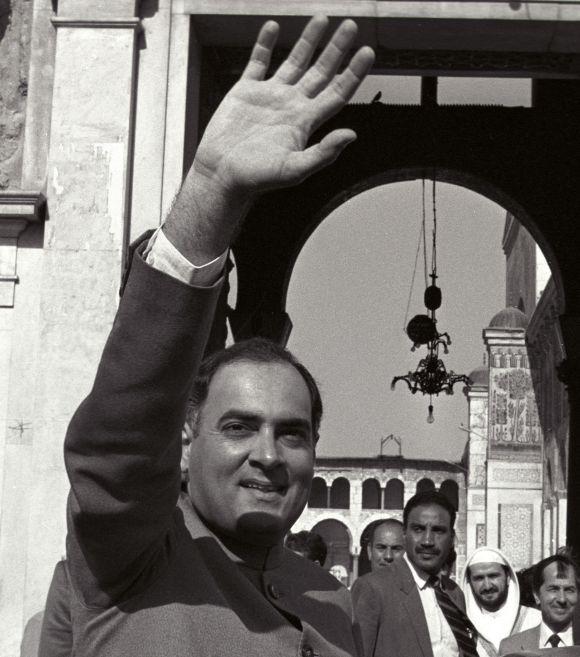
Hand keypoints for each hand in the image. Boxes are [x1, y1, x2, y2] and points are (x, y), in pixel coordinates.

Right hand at [193, 16, 374, 196]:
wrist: (221, 175)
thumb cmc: (256, 178)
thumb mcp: (294, 169)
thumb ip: (323, 153)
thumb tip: (352, 134)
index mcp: (305, 122)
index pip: (337, 92)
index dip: (353, 73)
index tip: (367, 51)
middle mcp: (291, 106)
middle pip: (321, 72)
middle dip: (336, 49)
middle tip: (350, 25)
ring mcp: (269, 97)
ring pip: (294, 62)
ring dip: (308, 41)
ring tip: (321, 18)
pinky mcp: (245, 92)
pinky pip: (258, 62)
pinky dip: (265, 44)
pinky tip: (274, 27)